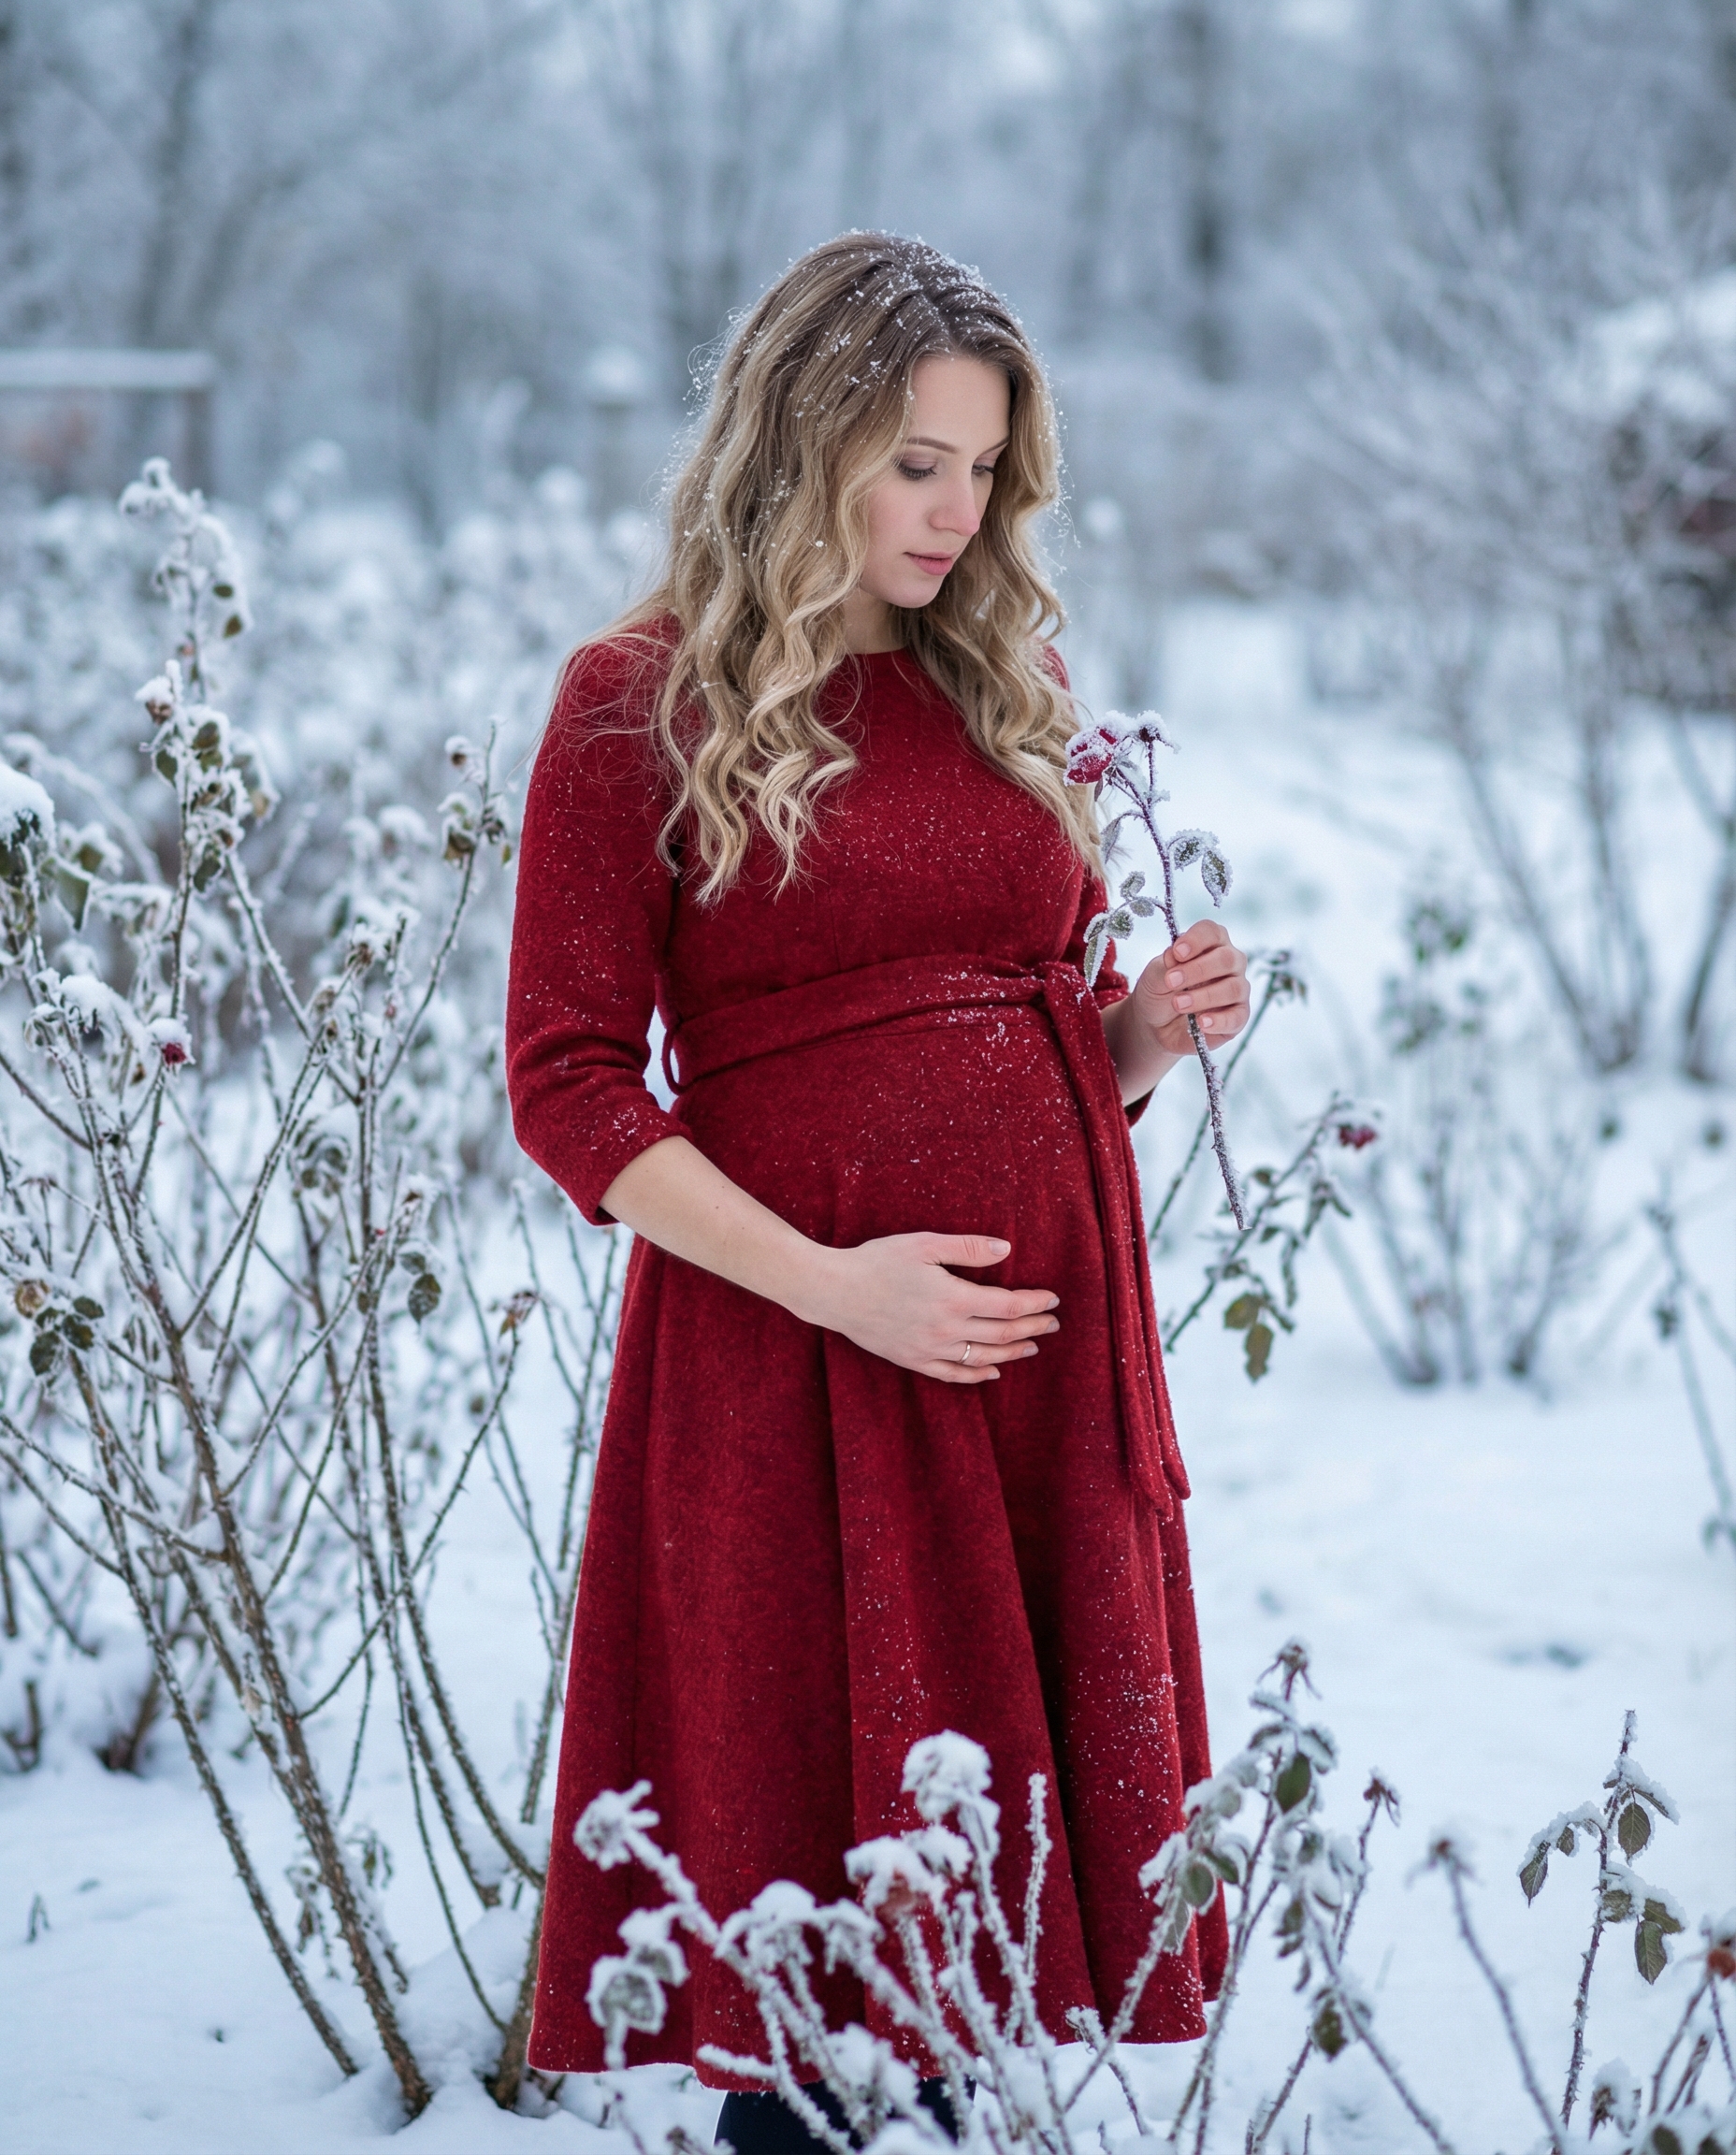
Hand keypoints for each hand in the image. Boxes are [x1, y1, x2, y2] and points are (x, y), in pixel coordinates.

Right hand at [796, 1233, 1059, 1384]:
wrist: (834, 1292)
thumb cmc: (877, 1261)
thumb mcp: (923, 1245)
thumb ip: (967, 1248)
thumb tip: (1006, 1249)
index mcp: (953, 1299)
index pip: (1009, 1306)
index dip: (1035, 1303)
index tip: (1053, 1299)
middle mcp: (947, 1330)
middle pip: (1003, 1333)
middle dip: (1033, 1327)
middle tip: (1053, 1323)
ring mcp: (930, 1350)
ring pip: (983, 1356)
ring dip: (1013, 1352)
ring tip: (1033, 1346)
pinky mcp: (913, 1360)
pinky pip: (954, 1374)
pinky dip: (978, 1374)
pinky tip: (993, 1370)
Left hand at [1131, 918, 1250, 1059]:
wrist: (1156, 1025)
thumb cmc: (1160, 991)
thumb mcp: (1153, 976)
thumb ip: (1165, 965)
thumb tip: (1174, 956)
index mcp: (1210, 944)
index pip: (1211, 932)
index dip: (1196, 939)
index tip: (1177, 952)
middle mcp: (1229, 963)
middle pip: (1226, 958)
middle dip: (1197, 970)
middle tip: (1171, 981)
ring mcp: (1237, 989)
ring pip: (1233, 988)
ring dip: (1204, 996)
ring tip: (1178, 1004)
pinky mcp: (1238, 1016)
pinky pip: (1237, 1016)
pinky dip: (1219, 1020)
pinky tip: (1201, 1022)